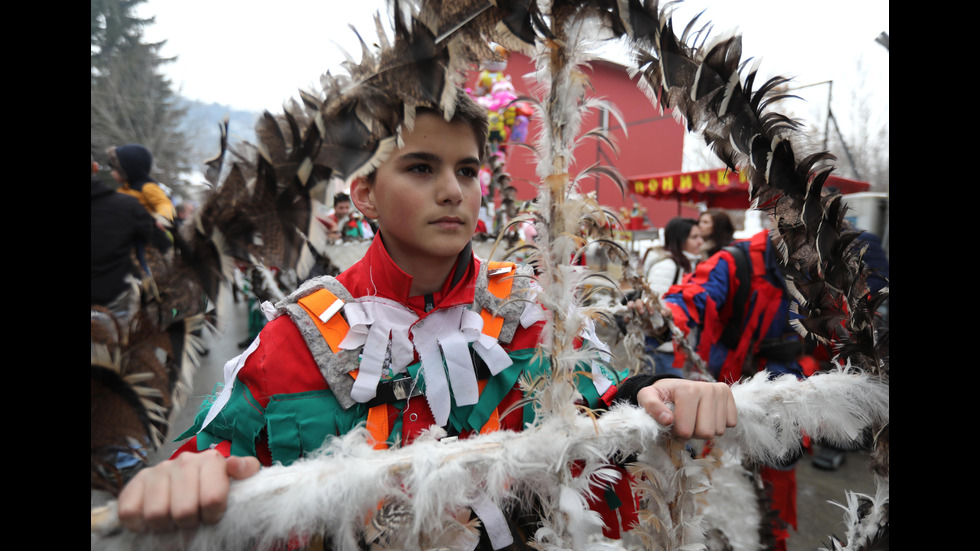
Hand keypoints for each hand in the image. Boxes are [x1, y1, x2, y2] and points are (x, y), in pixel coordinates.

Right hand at [117, 450, 260, 532]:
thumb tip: (234, 464)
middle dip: (188, 523)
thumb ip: (245, 470)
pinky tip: (152, 520)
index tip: (211, 515)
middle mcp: (184, 461)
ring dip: (165, 526)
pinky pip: (130, 512)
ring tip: (173, 520)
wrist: (186, 485)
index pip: (212, 500)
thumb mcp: (236, 480)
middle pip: (184, 511)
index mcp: (211, 460)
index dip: (212, 516)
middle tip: (191, 519)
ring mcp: (158, 470)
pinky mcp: (135, 484)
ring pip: (156, 514)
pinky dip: (140, 524)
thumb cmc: (213, 487)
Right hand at [624, 298, 671, 338]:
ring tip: (631, 309)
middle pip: (638, 301)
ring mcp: (637, 312)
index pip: (647, 300)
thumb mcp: (668, 315)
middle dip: (639, 306)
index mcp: (650, 303)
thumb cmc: (663, 318)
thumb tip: (663, 312)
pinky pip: (627, 316)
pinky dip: (626, 317)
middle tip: (642, 313)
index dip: (648, 305)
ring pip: (631, 306)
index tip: (652, 313)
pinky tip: (628, 320)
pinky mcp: (633, 320)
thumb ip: (667, 312)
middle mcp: (643, 306)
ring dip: (630, 307)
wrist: (660, 328)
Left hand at [636, 379, 736, 438]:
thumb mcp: (647, 397)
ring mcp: (720, 392)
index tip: (672, 423)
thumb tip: (667, 420)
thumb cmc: (661, 395)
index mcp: (687, 390)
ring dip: (704, 430)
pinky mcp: (729, 397)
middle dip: (692, 433)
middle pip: (705, 433)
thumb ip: (651, 407)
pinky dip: (717, 425)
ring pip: (718, 431)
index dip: (677, 433)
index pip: (686, 431)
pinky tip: (706, 416)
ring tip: (694, 418)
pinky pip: (730, 424)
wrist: (675, 387)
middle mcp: (708, 388)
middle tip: (684, 422)